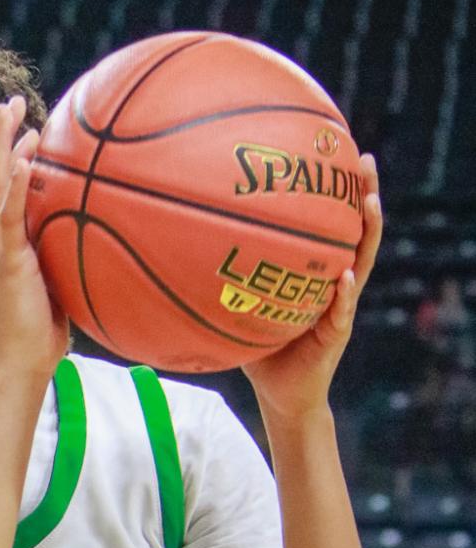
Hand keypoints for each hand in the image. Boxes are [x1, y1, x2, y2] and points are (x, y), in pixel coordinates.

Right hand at [0, 97, 68, 383]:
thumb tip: (98, 234)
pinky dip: (13, 187)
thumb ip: (66, 253)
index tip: (21, 122)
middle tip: (8, 102)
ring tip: (10, 115)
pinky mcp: (7, 263)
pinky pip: (7, 218)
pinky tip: (24, 161)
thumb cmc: (42, 330)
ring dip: (2, 148)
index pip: (0, 187)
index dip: (7, 152)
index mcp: (6, 241)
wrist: (23, 363)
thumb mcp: (59, 280)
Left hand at [244, 163, 382, 421]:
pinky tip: (344, 278)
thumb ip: (223, 278)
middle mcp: (334, 284)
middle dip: (364, 194)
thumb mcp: (240, 305)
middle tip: (364, 160)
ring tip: (370, 202)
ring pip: (360, 264)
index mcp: (316, 273)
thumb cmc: (259, 348)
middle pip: (355, 232)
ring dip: (368, 233)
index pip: (331, 226)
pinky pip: (341, 313)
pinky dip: (344, 295)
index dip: (337, 192)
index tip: (337, 152)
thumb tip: (178, 247)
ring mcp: (340, 308)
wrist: (280, 395)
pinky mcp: (335, 336)